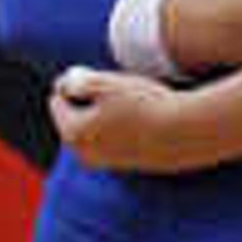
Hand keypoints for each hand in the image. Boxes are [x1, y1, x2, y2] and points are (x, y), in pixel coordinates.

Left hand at [49, 63, 211, 169]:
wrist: (184, 133)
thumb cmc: (144, 104)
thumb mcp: (107, 84)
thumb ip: (78, 82)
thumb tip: (63, 85)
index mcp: (73, 133)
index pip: (57, 101)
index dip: (74, 83)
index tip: (98, 76)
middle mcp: (84, 153)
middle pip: (74, 117)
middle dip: (88, 101)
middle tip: (115, 89)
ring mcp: (105, 162)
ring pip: (94, 129)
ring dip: (105, 114)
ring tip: (131, 103)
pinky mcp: (126, 164)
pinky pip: (113, 140)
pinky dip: (121, 127)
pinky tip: (142, 117)